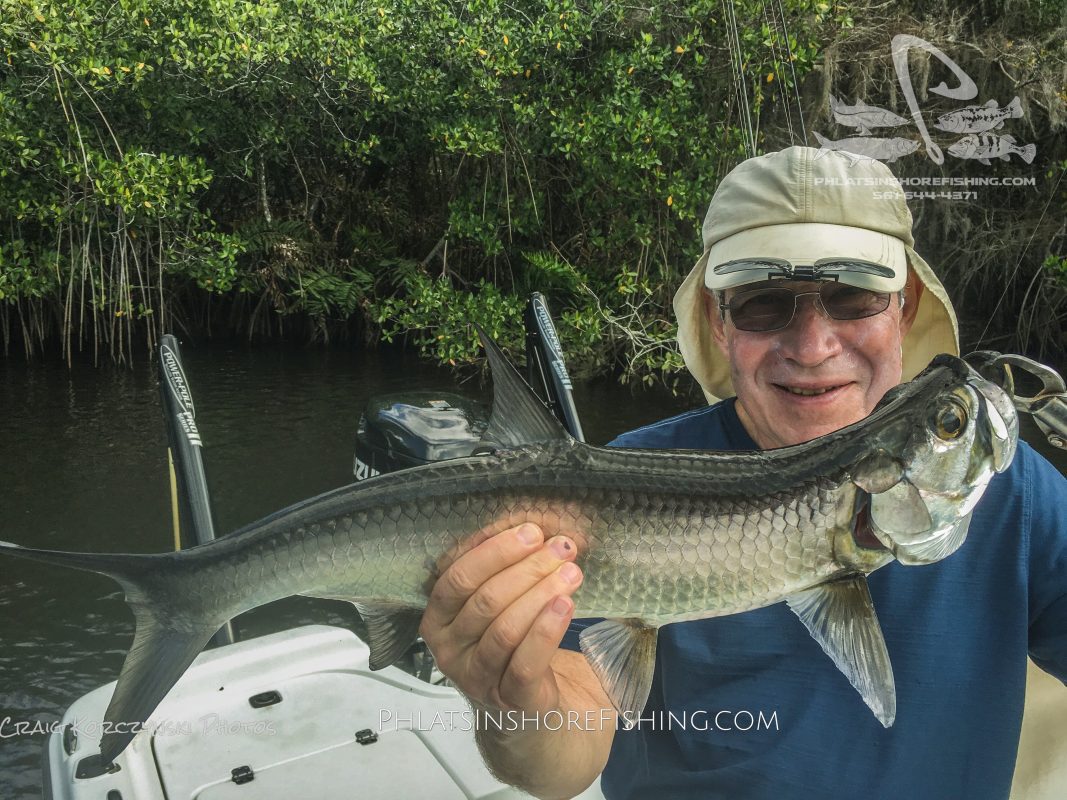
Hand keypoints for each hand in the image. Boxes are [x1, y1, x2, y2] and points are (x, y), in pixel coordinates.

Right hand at [419, 523, 583, 714]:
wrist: (521, 702)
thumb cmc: (507, 639)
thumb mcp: (493, 604)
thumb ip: (499, 570)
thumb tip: (528, 529)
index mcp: (437, 617)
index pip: (458, 578)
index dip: (495, 552)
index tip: (532, 531)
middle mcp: (448, 649)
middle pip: (485, 600)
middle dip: (527, 568)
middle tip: (562, 548)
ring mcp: (475, 676)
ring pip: (505, 628)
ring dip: (541, 594)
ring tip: (571, 573)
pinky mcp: (507, 698)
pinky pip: (525, 662)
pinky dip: (546, 630)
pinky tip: (566, 605)